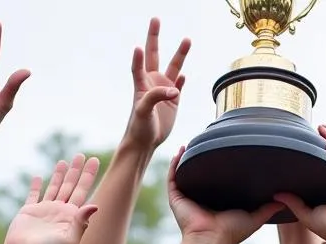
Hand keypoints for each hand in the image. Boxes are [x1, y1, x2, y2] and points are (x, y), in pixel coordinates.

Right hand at [4, 155, 99, 243]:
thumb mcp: (70, 241)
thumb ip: (81, 223)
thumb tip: (95, 205)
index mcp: (72, 217)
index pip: (83, 191)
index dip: (88, 176)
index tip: (94, 160)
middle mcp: (60, 212)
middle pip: (70, 186)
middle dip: (76, 171)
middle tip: (81, 155)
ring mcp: (44, 211)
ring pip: (54, 187)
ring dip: (59, 174)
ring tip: (64, 161)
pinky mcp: (29, 212)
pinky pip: (33, 195)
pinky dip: (36, 185)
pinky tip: (38, 177)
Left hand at [124, 19, 189, 150]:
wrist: (145, 142)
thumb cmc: (139, 127)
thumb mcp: (144, 111)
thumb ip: (156, 97)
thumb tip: (175, 89)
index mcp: (141, 84)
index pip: (138, 65)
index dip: (138, 57)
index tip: (138, 47)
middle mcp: (152, 83)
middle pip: (154, 55)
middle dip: (154, 37)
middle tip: (155, 19)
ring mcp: (163, 91)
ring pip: (173, 67)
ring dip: (180, 54)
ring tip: (187, 39)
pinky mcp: (173, 102)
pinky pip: (179, 86)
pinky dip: (181, 79)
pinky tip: (184, 74)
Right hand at [167, 148, 280, 243]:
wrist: (211, 240)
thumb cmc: (231, 232)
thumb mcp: (253, 218)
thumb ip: (267, 209)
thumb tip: (284, 201)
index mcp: (216, 203)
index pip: (217, 183)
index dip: (220, 169)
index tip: (226, 153)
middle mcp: (201, 200)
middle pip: (200, 177)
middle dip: (202, 161)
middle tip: (207, 143)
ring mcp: (187, 198)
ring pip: (185, 175)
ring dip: (186, 160)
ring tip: (191, 143)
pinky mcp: (177, 199)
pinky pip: (173, 178)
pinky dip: (175, 164)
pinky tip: (180, 150)